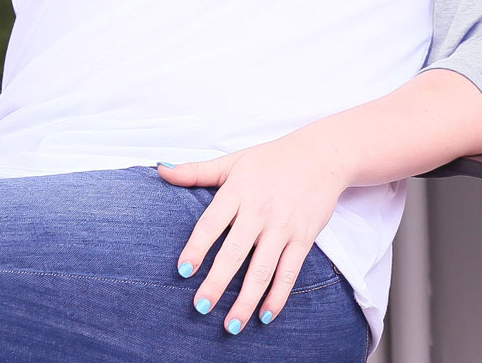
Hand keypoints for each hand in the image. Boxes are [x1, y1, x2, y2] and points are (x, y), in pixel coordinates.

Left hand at [156, 130, 350, 334]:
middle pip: (234, 253)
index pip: (211, 224)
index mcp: (237, 192)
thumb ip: (195, 171)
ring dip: (246, 300)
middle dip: (217, 283)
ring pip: (262, 270)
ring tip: (231, 325)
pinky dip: (278, 296)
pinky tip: (264, 315)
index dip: (196, 248)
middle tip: (200, 307)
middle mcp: (259, 212)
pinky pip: (289, 272)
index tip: (183, 270)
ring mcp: (282, 227)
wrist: (320, 156)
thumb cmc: (270, 160)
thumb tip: (160, 170)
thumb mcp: (232, 161)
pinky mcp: (304, 238)